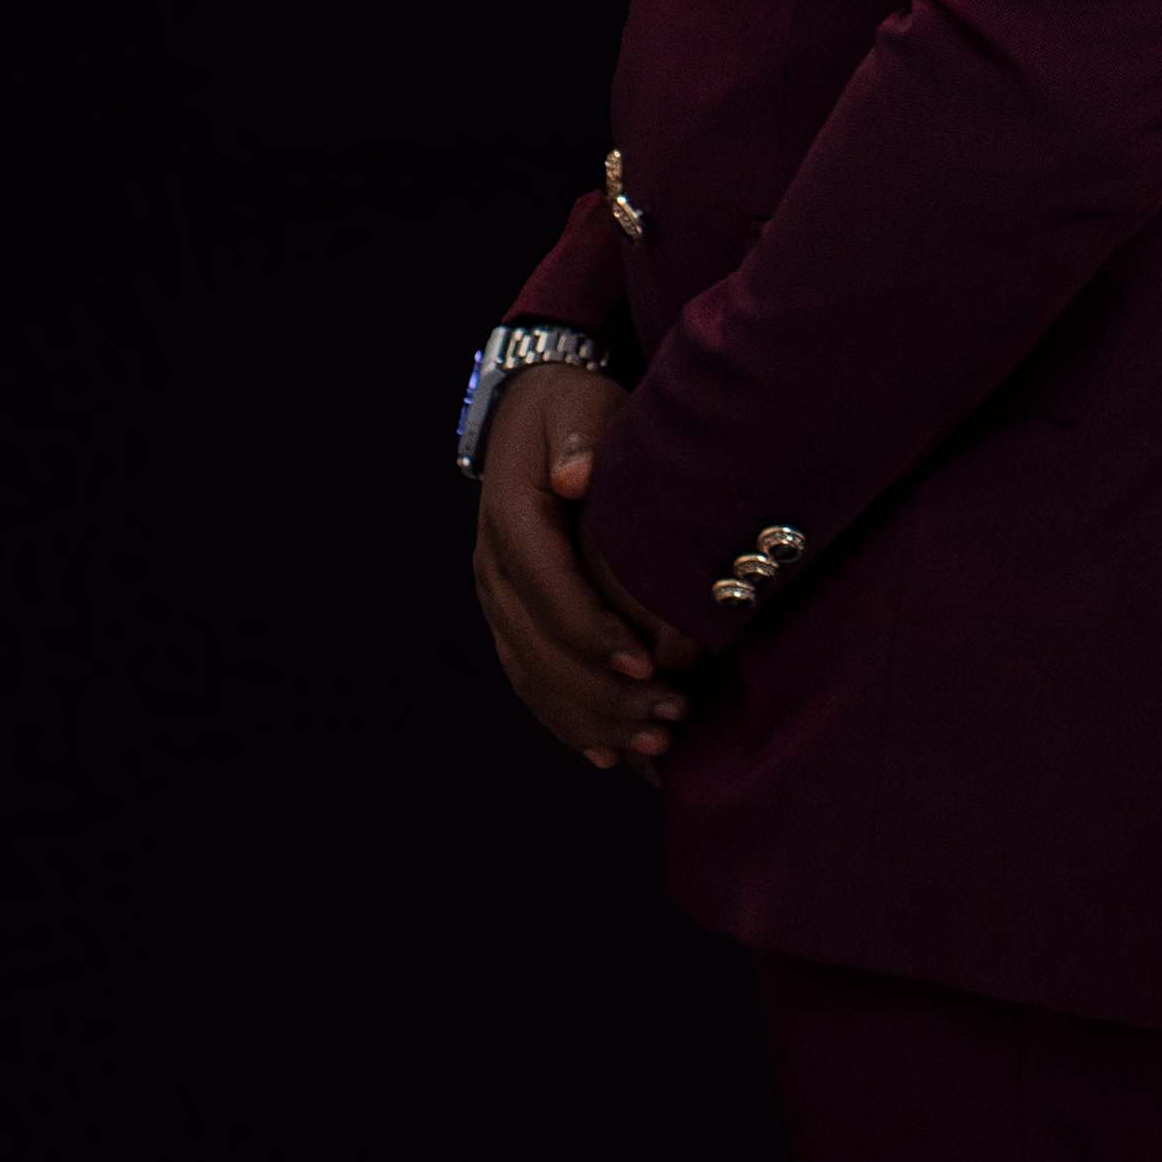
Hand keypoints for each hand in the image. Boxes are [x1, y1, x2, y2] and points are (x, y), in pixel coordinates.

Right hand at [472, 362, 692, 771]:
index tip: (646, 662)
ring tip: (654, 747)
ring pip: (533, 674)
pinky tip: (608, 754)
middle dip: (603, 691)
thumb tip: (574, 474)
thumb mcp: (581, 407)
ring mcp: (498, 598)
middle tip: (669, 719)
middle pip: (539, 647)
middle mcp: (493, 567)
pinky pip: (531, 678)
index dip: (592, 630)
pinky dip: (567, 720)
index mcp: (510, 518)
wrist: (536, 408)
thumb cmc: (574, 408)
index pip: (547, 587)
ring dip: (591, 718)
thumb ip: (582, 441)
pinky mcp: (512, 616)